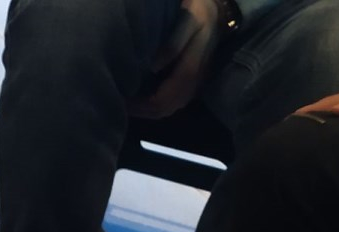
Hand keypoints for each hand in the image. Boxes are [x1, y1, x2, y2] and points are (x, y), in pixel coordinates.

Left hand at [132, 0, 220, 118]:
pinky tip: (142, 97)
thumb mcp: (188, 22)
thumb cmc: (199, 15)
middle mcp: (194, 84)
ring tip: (128, 103)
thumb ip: (173, 45)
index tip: (122, 99)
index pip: (162, 99)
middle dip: (141, 111)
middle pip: (164, 109)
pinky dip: (156, 105)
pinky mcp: (193, 85)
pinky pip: (173, 102)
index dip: (140, 105)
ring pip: (168, 109)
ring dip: (147, 110)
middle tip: (120, 103)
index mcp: (190, 70)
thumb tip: (153, 67)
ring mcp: (195, 86)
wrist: (218, 15)